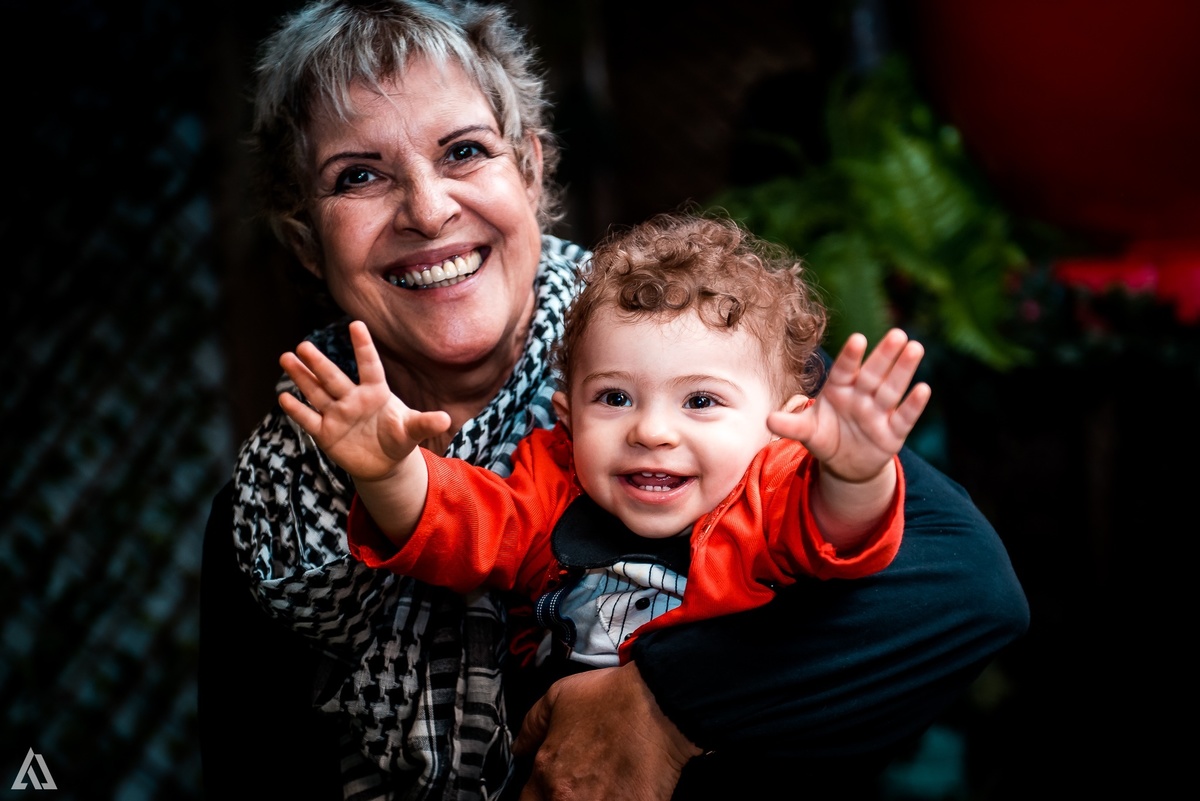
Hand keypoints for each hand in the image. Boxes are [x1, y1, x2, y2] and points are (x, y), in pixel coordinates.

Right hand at [278, 320, 449, 481]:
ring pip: (316, 392)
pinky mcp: (326, 432)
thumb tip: (447, 420)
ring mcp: (337, 414)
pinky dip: (297, 410)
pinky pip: (309, 419)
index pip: (369, 365)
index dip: (363, 346)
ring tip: (286, 358)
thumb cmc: (399, 438)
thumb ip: (425, 423)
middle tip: (303, 346)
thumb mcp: (413, 431)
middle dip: (318, 364)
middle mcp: (352, 398)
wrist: (383, 463)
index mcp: (376, 392)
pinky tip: (283, 396)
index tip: (356, 324)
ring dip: (301, 377)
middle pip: (333, 377)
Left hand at [513, 663, 700, 800]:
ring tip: (605, 786)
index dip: (537, 795)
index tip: (547, 789)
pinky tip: (625, 789)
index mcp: (548, 776)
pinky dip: (621, 799)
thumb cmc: (613, 698)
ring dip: (592, 799)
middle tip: (583, 784)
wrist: (659, 703)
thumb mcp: (558, 697)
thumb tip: (521, 746)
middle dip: (566, 797)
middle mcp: (569, 800)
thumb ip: (532, 727)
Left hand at [767, 328, 929, 482]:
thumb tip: (768, 420)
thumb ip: (790, 425)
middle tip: (897, 334)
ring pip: (892, 388)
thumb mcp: (807, 432)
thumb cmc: (826, 437)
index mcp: (838, 389)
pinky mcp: (894, 431)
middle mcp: (861, 396)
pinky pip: (905, 417)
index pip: (844, 370)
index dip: (851, 356)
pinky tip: (923, 388)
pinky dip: (913, 404)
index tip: (858, 339)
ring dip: (903, 370)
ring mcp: (879, 412)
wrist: (846, 464)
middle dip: (884, 355)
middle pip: (873, 373)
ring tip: (915, 348)